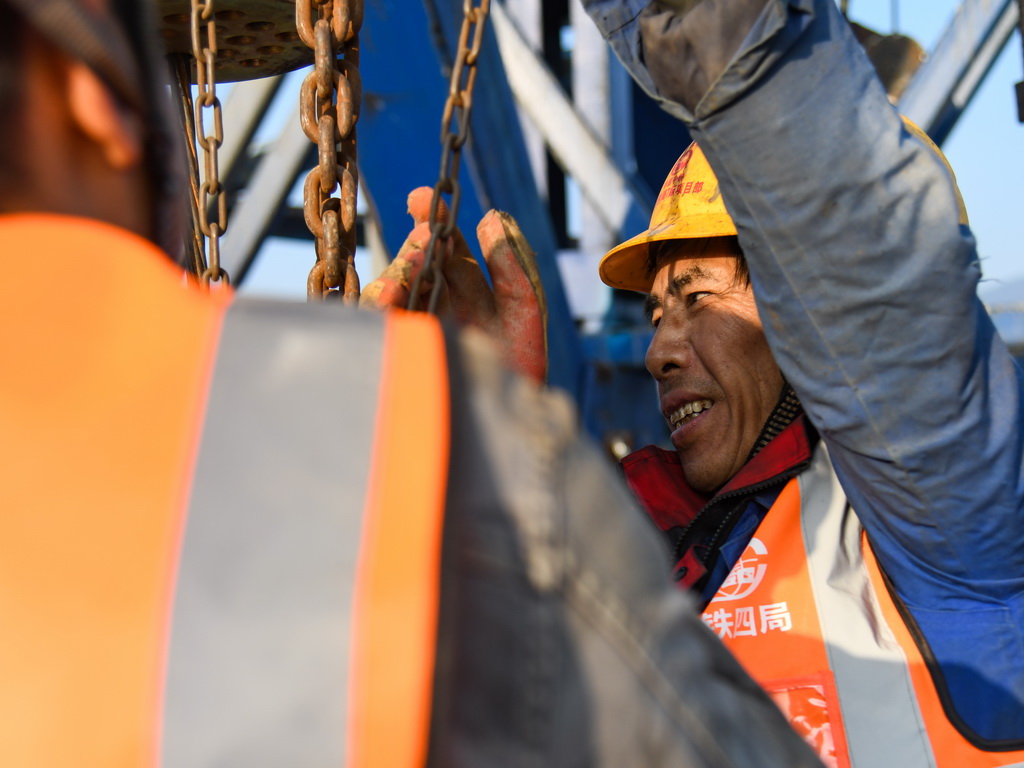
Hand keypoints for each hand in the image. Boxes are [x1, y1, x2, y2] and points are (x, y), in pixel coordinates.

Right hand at [361, 187, 547, 384]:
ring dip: (402, 271)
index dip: (437, 220)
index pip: (448, 250)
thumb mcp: (525, 315)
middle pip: (418, 263)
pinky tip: (389, 298)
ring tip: (418, 263)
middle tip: (426, 237)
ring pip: (394, 287)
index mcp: (467, 296)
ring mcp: (413, 330)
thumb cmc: (519, 379)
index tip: (425, 197)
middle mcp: (436, 308)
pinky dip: (381, 307)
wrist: (506, 434)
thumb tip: (494, 216)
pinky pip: (377, 323)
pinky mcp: (395, 353)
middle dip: (419, 244)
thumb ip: (514, 268)